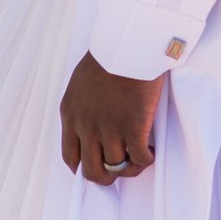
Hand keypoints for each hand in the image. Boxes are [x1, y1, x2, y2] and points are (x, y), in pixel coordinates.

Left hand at [61, 54, 165, 183]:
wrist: (127, 43)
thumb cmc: (108, 55)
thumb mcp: (80, 84)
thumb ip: (82, 109)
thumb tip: (92, 126)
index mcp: (71, 115)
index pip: (70, 157)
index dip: (85, 167)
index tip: (97, 166)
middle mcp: (87, 127)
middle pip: (93, 171)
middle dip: (107, 176)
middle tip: (120, 169)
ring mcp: (110, 128)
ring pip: (118, 167)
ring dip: (130, 167)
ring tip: (139, 156)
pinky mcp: (134, 126)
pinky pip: (140, 158)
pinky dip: (146, 160)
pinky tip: (150, 150)